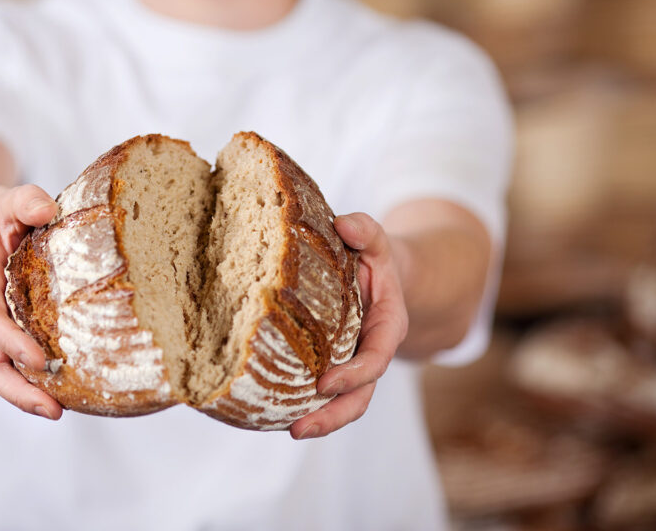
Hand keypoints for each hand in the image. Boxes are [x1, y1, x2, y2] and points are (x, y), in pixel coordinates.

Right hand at [0, 183, 63, 419]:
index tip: (41, 360)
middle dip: (17, 390)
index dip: (11, 342)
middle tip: (53, 409)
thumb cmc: (5, 213)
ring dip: (24, 396)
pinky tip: (67, 394)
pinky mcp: (9, 335)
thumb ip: (27, 200)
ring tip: (59, 412)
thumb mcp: (13, 198)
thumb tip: (45, 209)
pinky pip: (15, 367)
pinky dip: (34, 384)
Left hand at [290, 212, 408, 439]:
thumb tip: (345, 224)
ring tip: (288, 431)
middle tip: (298, 430)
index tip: (324, 383)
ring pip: (342, 403)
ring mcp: (351, 364)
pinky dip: (300, 403)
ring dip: (318, 421)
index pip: (375, 359)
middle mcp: (370, 352)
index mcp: (385, 326)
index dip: (353, 375)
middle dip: (333, 416)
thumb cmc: (371, 256)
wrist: (377, 271)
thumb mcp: (376, 239)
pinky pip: (319, 392)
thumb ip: (366, 230)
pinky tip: (270, 409)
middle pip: (359, 396)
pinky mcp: (331, 366)